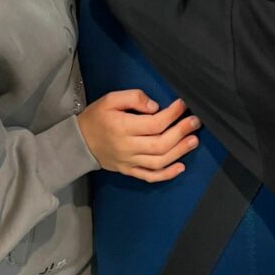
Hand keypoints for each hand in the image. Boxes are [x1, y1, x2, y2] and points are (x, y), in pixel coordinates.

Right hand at [78, 92, 198, 181]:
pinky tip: (181, 167)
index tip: (183, 105)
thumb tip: (155, 106)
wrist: (78, 141)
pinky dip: (167, 174)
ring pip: (158, 161)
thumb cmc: (97, 117)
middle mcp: (127, 147)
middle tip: (195, 122)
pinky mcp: (129, 171)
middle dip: (181, 132)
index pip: (154, 123)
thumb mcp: (110, 99)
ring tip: (193, 140)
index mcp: (122, 127)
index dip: (172, 114)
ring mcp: (129, 162)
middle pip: (160, 143)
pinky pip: (149, 177)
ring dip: (179, 152)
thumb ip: (133, 98)